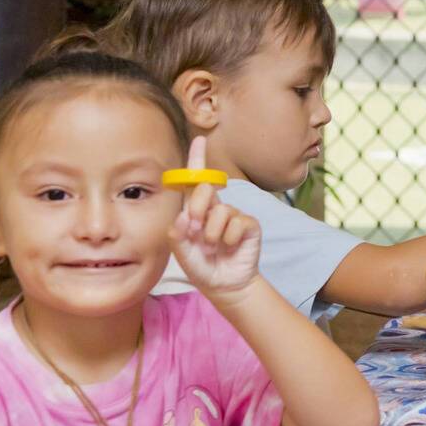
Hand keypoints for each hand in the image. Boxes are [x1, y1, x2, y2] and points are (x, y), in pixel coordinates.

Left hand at [169, 138, 260, 302]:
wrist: (223, 285)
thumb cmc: (201, 266)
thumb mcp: (180, 252)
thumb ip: (177, 234)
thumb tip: (184, 215)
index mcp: (197, 210)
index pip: (196, 182)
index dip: (197, 159)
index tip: (199, 139)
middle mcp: (215, 208)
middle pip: (206, 190)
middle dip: (198, 208)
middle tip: (195, 229)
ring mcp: (234, 216)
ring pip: (221, 211)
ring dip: (212, 233)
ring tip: (212, 246)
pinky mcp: (249, 225)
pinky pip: (238, 223)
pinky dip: (229, 238)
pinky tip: (229, 247)